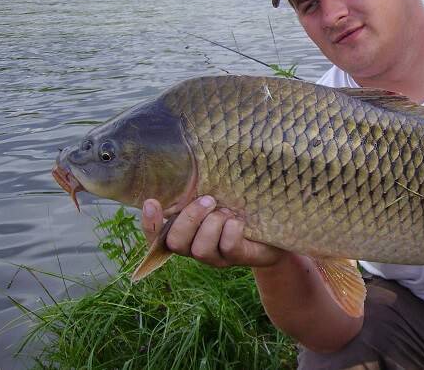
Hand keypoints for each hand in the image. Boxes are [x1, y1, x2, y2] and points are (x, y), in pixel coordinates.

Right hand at [141, 196, 284, 267]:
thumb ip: (199, 190)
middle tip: (209, 200)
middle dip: (190, 218)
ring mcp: (216, 258)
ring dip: (213, 224)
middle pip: (176, 242)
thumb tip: (188, 165)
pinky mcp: (237, 258)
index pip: (157, 237)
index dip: (150, 224)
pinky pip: (228, 245)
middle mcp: (196, 248)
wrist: (274, 229)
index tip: (151, 202)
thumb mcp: (218, 197)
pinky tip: (240, 221)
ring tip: (227, 212)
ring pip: (200, 249)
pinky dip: (232, 228)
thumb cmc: (239, 208)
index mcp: (187, 232)